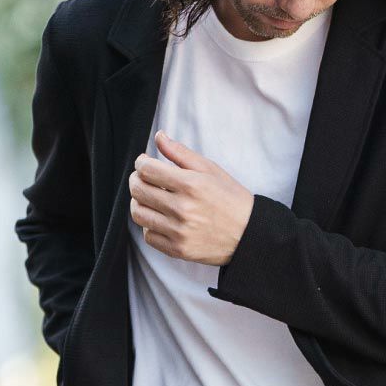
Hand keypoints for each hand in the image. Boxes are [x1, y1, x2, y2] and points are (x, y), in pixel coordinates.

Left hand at [128, 130, 254, 266]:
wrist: (249, 235)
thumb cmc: (231, 199)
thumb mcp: (210, 169)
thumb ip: (181, 153)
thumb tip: (159, 137)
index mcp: (191, 185)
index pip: (146, 170)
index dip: (141, 163)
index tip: (145, 163)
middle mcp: (182, 209)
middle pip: (138, 190)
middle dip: (136, 180)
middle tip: (144, 178)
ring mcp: (178, 231)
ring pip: (139, 214)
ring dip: (139, 202)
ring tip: (149, 198)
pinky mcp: (177, 249)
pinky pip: (148, 236)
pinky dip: (149, 225)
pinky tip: (160, 218)